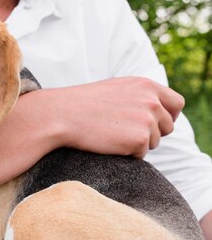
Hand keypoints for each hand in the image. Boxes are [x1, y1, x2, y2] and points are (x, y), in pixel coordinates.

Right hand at [36, 77, 184, 158]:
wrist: (61, 114)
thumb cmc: (81, 104)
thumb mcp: (115, 90)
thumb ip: (139, 96)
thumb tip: (155, 110)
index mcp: (146, 85)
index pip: (176, 103)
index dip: (168, 116)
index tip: (155, 124)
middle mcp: (152, 100)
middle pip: (168, 126)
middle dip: (150, 133)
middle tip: (123, 133)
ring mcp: (148, 119)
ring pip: (154, 142)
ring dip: (135, 144)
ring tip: (110, 135)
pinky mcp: (140, 138)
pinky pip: (141, 154)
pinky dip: (126, 154)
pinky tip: (107, 143)